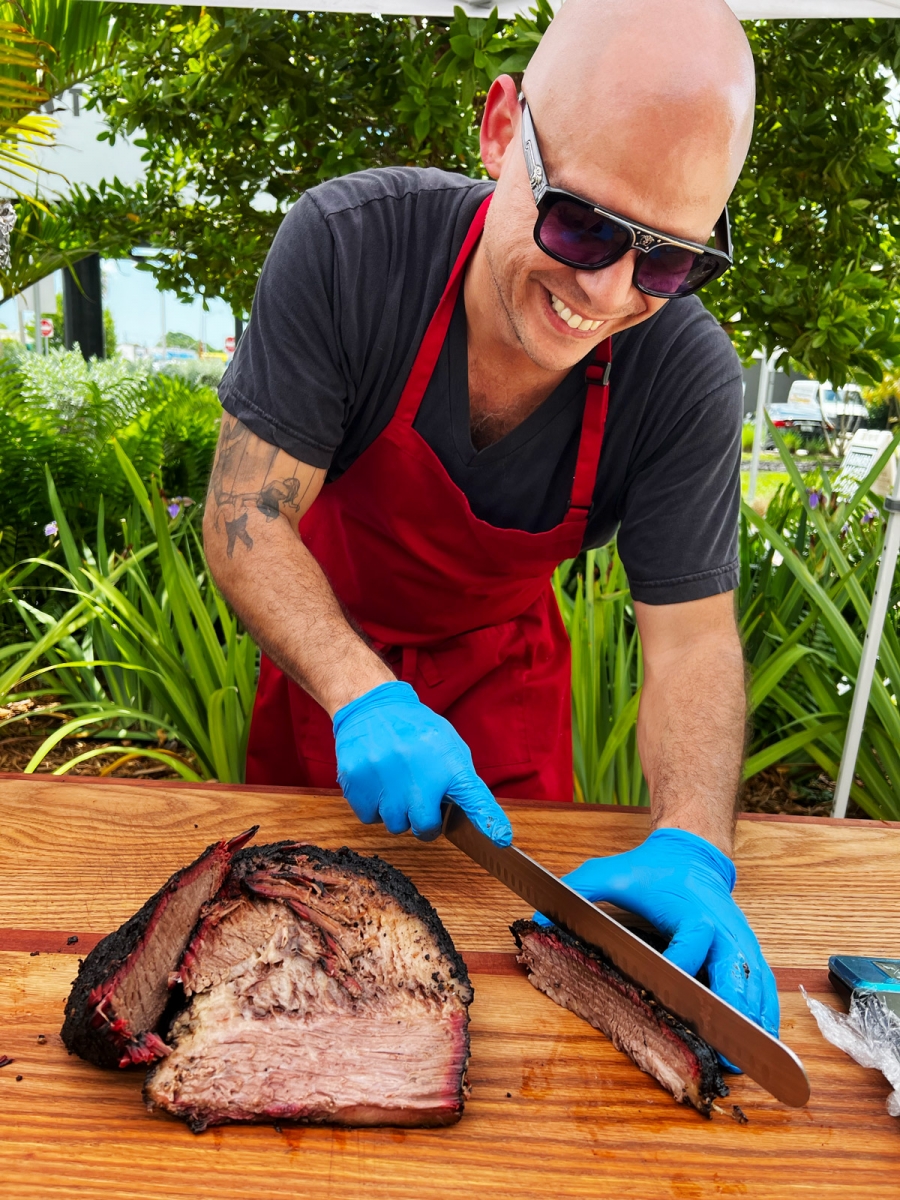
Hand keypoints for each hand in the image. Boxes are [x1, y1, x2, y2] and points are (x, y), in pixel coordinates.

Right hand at [333, 681, 512, 844]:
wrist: (373, 708)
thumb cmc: (415, 730)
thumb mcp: (447, 746)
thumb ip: (458, 781)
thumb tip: (470, 817)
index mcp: (448, 763)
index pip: (474, 797)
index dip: (488, 821)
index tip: (500, 839)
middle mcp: (419, 776)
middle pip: (426, 828)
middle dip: (424, 824)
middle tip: (419, 804)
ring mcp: (386, 782)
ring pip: (395, 825)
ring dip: (397, 813)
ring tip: (395, 784)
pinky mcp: (358, 785)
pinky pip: (369, 817)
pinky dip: (373, 807)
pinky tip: (378, 783)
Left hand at [535, 827, 778, 1041]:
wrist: (692, 852)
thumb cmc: (654, 868)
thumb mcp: (611, 872)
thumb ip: (578, 890)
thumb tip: (540, 917)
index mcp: (693, 912)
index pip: (689, 949)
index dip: (678, 972)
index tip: (666, 994)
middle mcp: (723, 929)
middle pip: (733, 974)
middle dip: (727, 1011)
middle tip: (722, 1050)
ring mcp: (740, 940)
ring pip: (755, 984)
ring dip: (753, 1021)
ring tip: (745, 1058)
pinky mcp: (748, 949)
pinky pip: (764, 983)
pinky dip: (766, 1011)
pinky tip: (763, 1038)